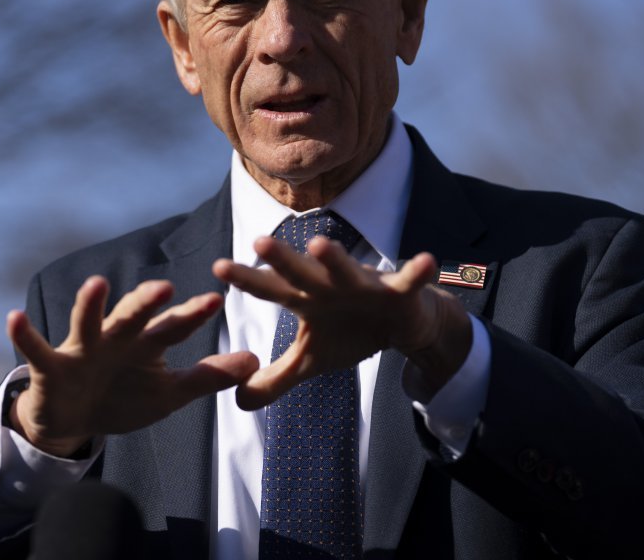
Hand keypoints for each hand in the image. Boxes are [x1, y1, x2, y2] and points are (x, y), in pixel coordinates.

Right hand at [6, 276, 257, 456]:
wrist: (73, 421)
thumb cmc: (123, 397)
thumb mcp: (169, 394)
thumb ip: (208, 377)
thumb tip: (254, 362)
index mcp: (146, 342)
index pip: (173, 325)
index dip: (193, 315)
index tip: (217, 299)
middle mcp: (116, 337)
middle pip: (133, 316)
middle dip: (147, 302)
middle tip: (165, 288)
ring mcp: (82, 348)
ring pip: (87, 323)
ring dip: (91, 305)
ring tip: (97, 284)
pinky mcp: (51, 366)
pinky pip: (35, 349)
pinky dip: (24, 335)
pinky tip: (13, 318)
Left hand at [213, 238, 471, 409]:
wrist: (400, 324)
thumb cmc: (349, 332)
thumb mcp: (311, 360)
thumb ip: (276, 377)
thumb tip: (237, 400)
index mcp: (305, 298)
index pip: (270, 288)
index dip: (246, 279)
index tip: (217, 267)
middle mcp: (329, 284)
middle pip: (301, 272)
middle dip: (281, 259)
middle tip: (258, 242)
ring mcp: (364, 285)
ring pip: (347, 269)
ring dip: (335, 258)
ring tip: (320, 244)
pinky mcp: (399, 292)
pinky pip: (409, 281)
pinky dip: (417, 272)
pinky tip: (426, 261)